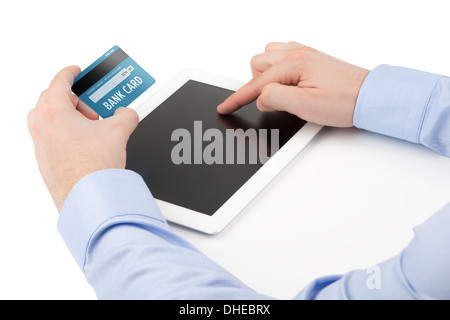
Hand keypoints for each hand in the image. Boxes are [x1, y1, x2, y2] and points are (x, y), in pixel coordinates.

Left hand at [28, 66, 138, 211]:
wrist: (91, 198)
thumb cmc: (94, 167)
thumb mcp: (118, 131)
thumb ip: (125, 115)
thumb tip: (127, 114)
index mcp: (54, 112)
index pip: (59, 81)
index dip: (71, 73)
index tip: (77, 71)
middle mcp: (42, 127)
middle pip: (52, 100)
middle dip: (74, 100)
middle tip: (93, 109)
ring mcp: (40, 146)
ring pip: (49, 120)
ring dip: (68, 118)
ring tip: (91, 128)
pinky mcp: (45, 162)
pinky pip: (51, 139)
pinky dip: (65, 136)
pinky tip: (86, 147)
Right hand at [217, 41, 369, 126]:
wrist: (370, 96)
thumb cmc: (344, 101)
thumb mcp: (305, 107)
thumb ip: (275, 98)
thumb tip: (261, 96)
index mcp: (293, 65)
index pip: (255, 84)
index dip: (237, 98)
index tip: (224, 106)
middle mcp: (297, 54)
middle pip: (257, 65)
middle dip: (255, 85)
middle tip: (268, 103)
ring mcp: (304, 53)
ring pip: (267, 56)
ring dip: (265, 74)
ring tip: (278, 92)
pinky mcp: (311, 57)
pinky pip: (282, 53)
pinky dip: (277, 66)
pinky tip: (286, 80)